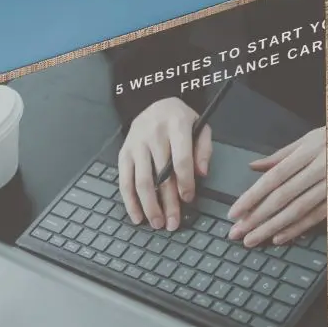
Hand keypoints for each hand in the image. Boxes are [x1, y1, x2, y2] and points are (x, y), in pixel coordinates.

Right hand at [118, 98, 212, 231]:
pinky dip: (130, 201)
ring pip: (142, 181)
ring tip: (157, 223)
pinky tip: (137, 216)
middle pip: (161, 175)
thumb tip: (201, 174)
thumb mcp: (199, 126)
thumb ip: (204, 149)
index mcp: (176, 125)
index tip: (188, 199)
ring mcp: (136, 144)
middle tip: (173, 223)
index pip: (180, 159)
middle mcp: (154, 134)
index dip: (185, 182)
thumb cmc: (179, 120)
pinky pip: (125, 181)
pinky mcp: (124, 153)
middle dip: (167, 203)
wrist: (153, 102)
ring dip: (149, 206)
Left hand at [228, 127, 326, 247]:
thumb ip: (280, 155)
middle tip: (237, 232)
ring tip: (251, 239)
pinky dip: (295, 229)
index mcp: (307, 153)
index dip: (252, 197)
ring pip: (296, 211)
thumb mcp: (308, 140)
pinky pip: (314, 218)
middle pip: (281, 198)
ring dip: (271, 228)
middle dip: (256, 217)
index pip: (273, 178)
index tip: (234, 212)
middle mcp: (318, 170)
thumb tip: (253, 166)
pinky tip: (278, 239)